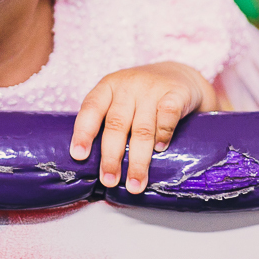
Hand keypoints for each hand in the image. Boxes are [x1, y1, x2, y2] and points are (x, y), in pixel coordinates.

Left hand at [68, 62, 216, 193]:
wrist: (179, 74)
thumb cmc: (142, 96)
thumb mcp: (120, 100)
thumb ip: (108, 122)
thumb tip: (93, 165)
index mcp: (108, 87)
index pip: (91, 108)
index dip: (83, 132)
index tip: (79, 156)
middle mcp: (128, 86)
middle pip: (116, 124)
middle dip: (111, 156)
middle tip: (109, 180)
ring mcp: (152, 88)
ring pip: (142, 128)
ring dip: (138, 160)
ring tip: (135, 184)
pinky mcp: (177, 93)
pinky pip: (168, 115)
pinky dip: (163, 134)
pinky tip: (160, 150)